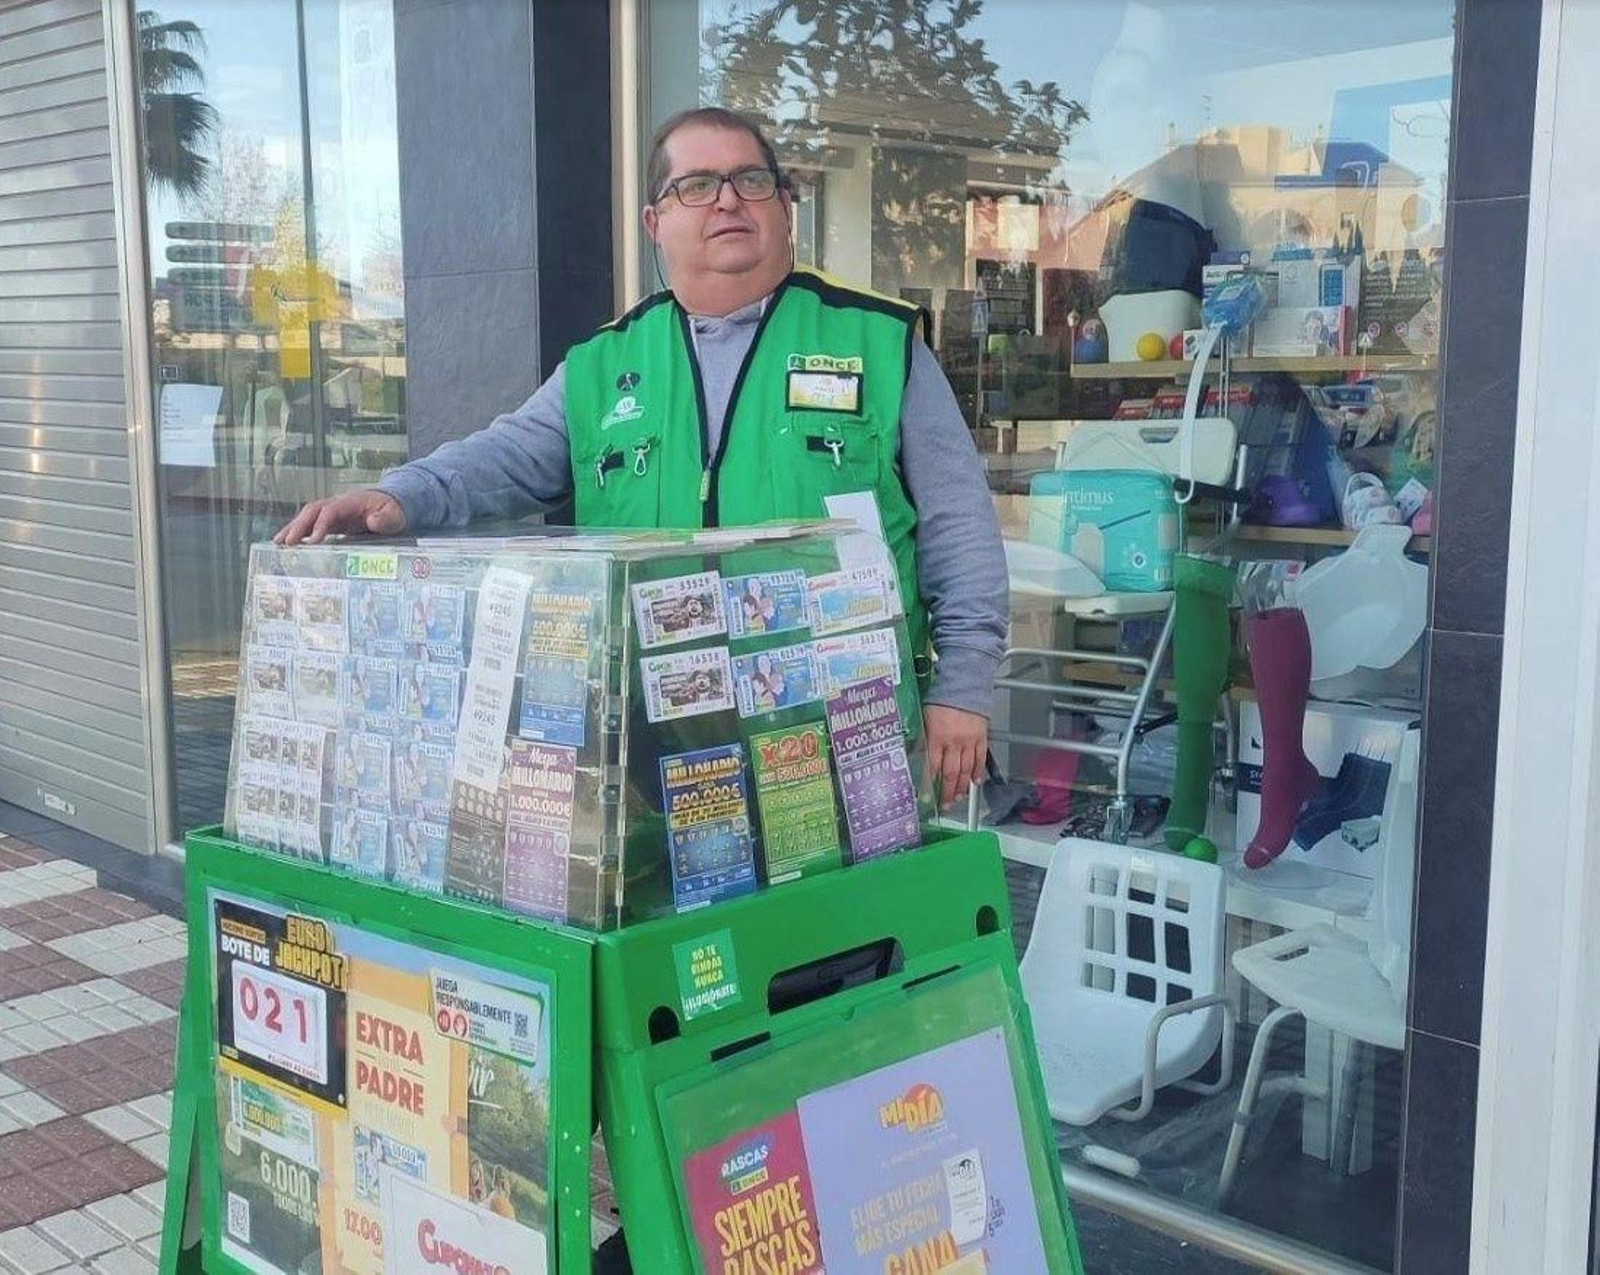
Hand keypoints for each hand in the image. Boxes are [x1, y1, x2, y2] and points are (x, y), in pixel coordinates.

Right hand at [275, 490, 405, 545]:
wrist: (392, 506)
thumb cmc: (393, 512)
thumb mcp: (395, 515)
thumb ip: (386, 518)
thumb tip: (372, 521)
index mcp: (351, 502)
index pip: (330, 511)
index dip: (320, 524)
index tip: (312, 540)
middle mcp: (338, 505)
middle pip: (312, 511)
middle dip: (298, 526)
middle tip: (285, 542)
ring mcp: (333, 513)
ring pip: (308, 518)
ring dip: (293, 529)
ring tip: (278, 544)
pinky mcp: (332, 522)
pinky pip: (311, 526)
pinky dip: (299, 534)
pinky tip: (289, 546)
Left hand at [924, 704, 987, 810]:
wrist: (965, 684)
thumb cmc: (942, 698)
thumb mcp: (925, 717)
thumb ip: (924, 738)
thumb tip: (917, 755)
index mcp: (937, 737)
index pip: (931, 766)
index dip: (929, 784)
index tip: (927, 796)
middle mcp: (954, 742)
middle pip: (950, 773)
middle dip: (947, 792)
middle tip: (945, 805)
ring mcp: (969, 741)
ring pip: (966, 770)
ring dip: (962, 787)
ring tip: (958, 798)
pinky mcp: (981, 738)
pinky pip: (980, 759)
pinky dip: (978, 773)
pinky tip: (975, 782)